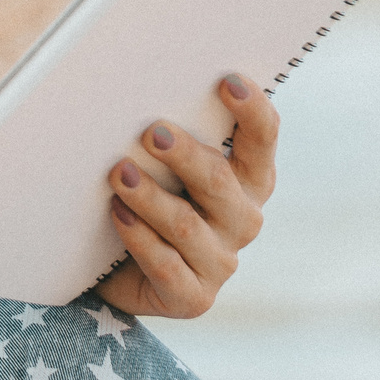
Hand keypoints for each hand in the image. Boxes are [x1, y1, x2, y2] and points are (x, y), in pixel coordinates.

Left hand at [93, 73, 278, 318]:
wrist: (118, 269)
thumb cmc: (148, 195)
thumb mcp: (164, 162)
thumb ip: (172, 130)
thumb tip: (144, 82)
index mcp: (248, 179)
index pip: (262, 140)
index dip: (252, 111)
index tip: (227, 80)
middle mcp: (242, 220)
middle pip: (221, 182)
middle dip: (185, 155)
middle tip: (150, 132)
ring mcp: (220, 263)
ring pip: (186, 225)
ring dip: (150, 197)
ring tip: (118, 173)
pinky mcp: (193, 298)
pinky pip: (166, 266)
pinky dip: (139, 238)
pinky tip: (117, 214)